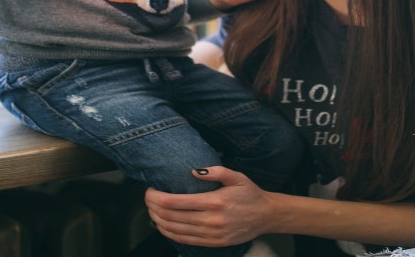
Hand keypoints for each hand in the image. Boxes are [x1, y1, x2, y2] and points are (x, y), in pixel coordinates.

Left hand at [144, 167, 275, 247]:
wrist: (266, 216)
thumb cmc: (250, 194)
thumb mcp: (237, 176)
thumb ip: (216, 171)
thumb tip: (193, 171)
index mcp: (214, 202)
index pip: (173, 202)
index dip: (156, 197)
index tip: (150, 190)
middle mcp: (211, 220)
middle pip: (169, 216)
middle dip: (152, 207)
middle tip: (148, 198)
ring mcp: (211, 234)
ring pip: (173, 230)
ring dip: (157, 220)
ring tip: (152, 210)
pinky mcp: (213, 243)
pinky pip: (183, 240)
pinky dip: (168, 233)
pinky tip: (163, 225)